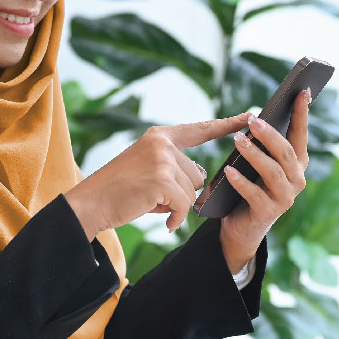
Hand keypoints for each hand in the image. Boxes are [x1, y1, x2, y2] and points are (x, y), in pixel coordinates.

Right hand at [64, 112, 248, 240]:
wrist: (90, 203)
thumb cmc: (120, 190)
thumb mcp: (148, 168)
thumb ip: (174, 166)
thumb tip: (202, 177)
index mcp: (160, 136)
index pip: (200, 130)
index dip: (226, 125)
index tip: (248, 117)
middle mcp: (162, 143)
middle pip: (197, 175)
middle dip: (181, 192)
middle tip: (153, 195)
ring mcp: (162, 161)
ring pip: (191, 192)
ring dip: (175, 205)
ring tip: (149, 203)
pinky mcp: (161, 181)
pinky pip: (184, 205)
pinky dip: (175, 218)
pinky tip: (164, 221)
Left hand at [219, 89, 311, 271]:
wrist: (243, 226)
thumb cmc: (251, 185)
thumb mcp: (258, 162)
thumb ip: (263, 145)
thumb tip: (254, 117)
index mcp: (297, 163)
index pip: (300, 134)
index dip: (302, 113)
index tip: (302, 91)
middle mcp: (297, 179)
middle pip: (285, 152)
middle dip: (270, 134)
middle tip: (253, 120)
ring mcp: (285, 197)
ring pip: (272, 171)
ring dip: (254, 154)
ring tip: (237, 141)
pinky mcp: (269, 212)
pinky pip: (255, 194)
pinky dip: (241, 182)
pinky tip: (229, 172)